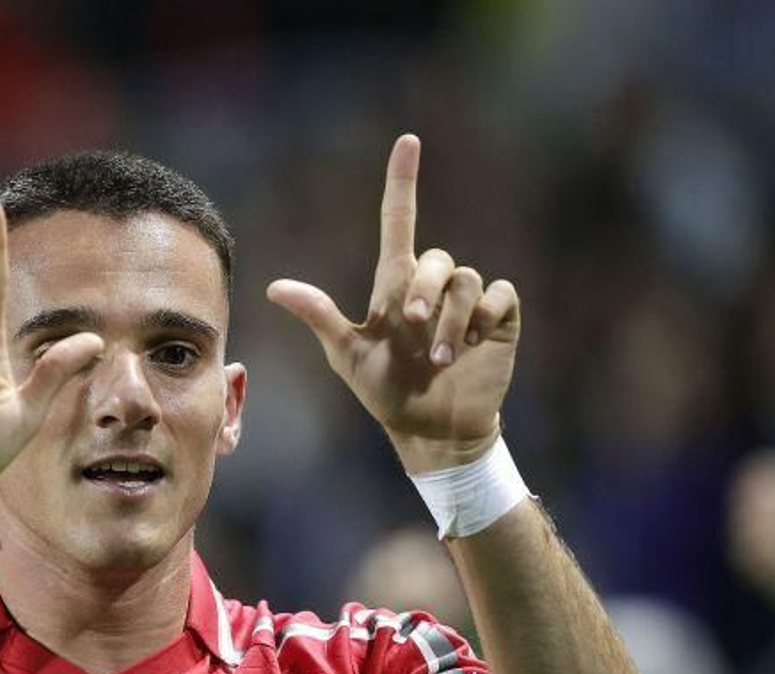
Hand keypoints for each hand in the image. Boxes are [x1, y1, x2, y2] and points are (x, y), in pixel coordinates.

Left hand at [267, 134, 519, 470]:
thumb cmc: (386, 392)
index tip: (407, 143)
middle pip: (435, 257)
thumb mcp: (348, 356)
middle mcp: (431, 287)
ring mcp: (466, 303)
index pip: (398, 223)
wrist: (430, 430)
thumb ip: (320, 317)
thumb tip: (274, 288)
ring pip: (465, 279)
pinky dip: (484, 314)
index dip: (402, 183)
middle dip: (425, 289)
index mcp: (394, 288)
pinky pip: (499, 294)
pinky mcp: (497, 321)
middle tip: (414, 326)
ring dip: (450, 319)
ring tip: (440, 358)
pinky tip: (473, 342)